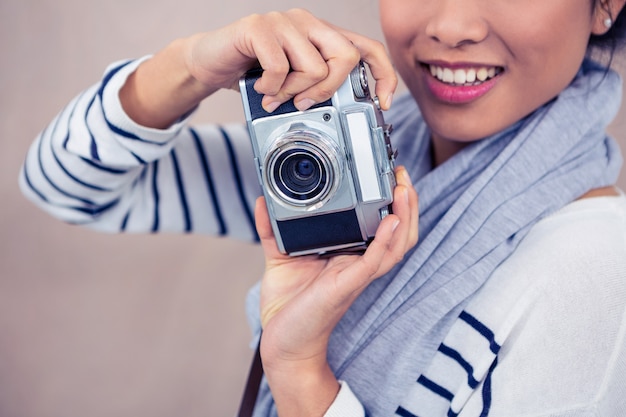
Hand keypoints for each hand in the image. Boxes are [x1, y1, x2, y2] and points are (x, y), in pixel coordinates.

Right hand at [121, 9, 397, 128]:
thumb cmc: (254, 74)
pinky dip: (270, 88)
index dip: (383, 75)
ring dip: (292, 93)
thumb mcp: (294, 83)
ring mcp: (284, 22)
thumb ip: (317, 87)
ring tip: (275, 97)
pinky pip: (279, 67)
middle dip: (328, 90)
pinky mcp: (258, 27)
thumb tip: (347, 112)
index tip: (382, 103)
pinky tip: (260, 88)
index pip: (368, 47)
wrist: (210, 62)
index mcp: (322, 35)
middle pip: (346, 56)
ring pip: (313, 66)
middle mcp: (307, 23)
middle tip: (305, 103)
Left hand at [255, 166, 417, 415]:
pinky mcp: (346, 286)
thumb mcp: (279, 257)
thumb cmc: (287, 305)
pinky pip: (373, 262)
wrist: (282, 342)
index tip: (390, 175)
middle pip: (398, 234)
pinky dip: (385, 241)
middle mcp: (357, 264)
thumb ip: (272, 228)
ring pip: (395, 246)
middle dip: (408, 205)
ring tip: (405, 190)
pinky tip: (391, 221)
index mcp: (348, 256)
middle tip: (404, 176)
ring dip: (405, 218)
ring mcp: (355, 275)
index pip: (381, 228)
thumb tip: (262, 200)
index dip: (392, 204)